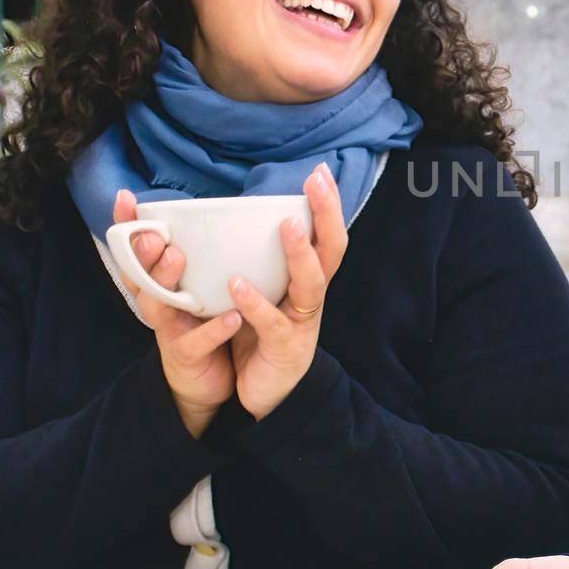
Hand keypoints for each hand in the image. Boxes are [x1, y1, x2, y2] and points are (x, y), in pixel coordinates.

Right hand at [112, 189, 236, 437]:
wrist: (209, 382)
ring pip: (158, 305)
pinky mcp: (187, 356)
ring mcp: (169, 330)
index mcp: (160, 282)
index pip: (136, 249)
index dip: (125, 226)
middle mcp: (158, 303)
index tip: (124, 197)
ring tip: (177, 258)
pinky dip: (213, 329)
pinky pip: (196, 342)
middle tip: (153, 233)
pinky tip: (232, 316)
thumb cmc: (205, 323)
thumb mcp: (199, 285)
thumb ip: (204, 254)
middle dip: (142, 252)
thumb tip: (217, 210)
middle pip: (140, 274)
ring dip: (164, 279)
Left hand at [228, 163, 348, 420]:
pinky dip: (255, 303)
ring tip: (287, 226)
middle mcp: (311, 297)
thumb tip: (239, 219)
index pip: (325, 235)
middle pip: (332, 250)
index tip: (320, 171)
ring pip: (312, 283)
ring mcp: (303, 323)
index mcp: (306, 281)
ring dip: (300, 254)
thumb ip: (258, 263)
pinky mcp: (284, 349)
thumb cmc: (259, 337)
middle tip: (318, 182)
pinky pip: (272, 323)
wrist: (265, 396)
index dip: (327, 205)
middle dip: (327, 214)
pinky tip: (237, 284)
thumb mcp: (263, 294)